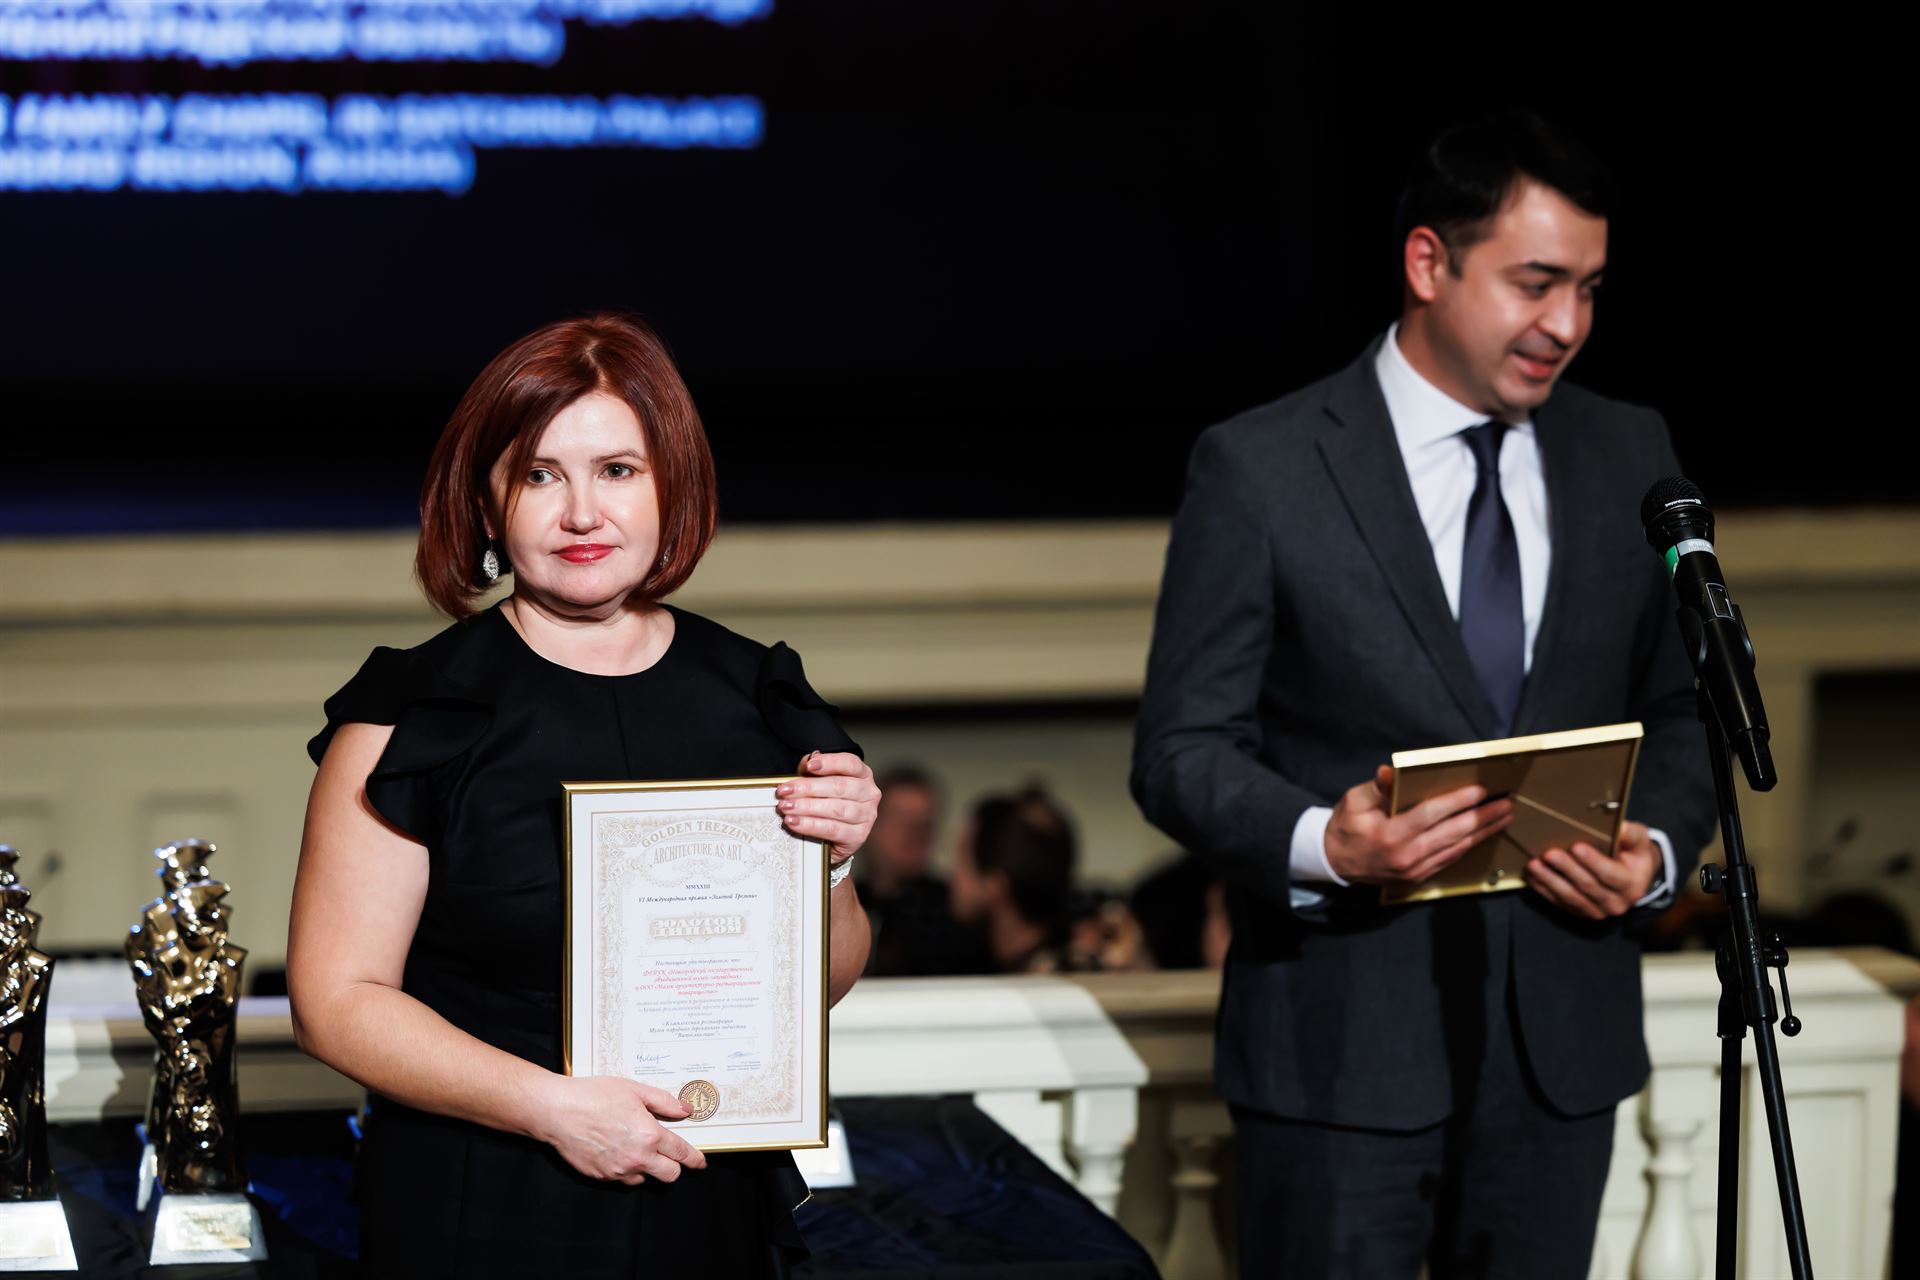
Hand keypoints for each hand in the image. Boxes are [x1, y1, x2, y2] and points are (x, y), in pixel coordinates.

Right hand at [534, 1074, 708, 1184]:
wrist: (557, 1111)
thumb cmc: (593, 1095)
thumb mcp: (634, 1090)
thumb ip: (664, 1102)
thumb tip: (686, 1110)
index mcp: (650, 1136)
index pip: (681, 1154)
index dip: (694, 1159)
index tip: (700, 1163)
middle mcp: (637, 1158)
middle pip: (669, 1175)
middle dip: (674, 1167)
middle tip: (669, 1155)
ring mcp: (618, 1171)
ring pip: (644, 1179)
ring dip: (647, 1168)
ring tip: (636, 1147)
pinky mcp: (601, 1177)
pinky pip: (622, 1178)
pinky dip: (625, 1169)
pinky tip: (617, 1151)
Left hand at [776, 752, 879, 865]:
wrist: (832, 837)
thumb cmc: (827, 803)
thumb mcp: (819, 782)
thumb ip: (813, 770)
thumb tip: (807, 763)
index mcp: (862, 775)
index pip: (850, 763)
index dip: (830, 763)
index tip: (809, 766)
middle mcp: (869, 794)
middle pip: (839, 787)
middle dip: (807, 788)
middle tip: (784, 791)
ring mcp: (866, 816)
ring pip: (835, 809)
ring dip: (806, 807)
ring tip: (786, 807)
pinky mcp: (858, 836)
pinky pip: (832, 829)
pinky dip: (810, 825)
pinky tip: (794, 822)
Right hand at [1324, 764, 1513, 887]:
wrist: (1335, 861)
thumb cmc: (1346, 826)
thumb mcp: (1354, 801)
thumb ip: (1377, 787)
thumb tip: (1390, 771)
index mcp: (1390, 834)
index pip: (1431, 814)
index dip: (1458, 801)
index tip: (1480, 790)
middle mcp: (1406, 855)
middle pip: (1453, 833)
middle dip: (1483, 817)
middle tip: (1506, 804)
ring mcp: (1414, 869)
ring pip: (1457, 848)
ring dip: (1483, 832)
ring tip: (1503, 818)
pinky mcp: (1418, 877)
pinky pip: (1450, 859)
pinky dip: (1469, 845)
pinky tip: (1482, 834)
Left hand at [1524, 820, 1658, 918]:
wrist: (1633, 878)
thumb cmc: (1633, 854)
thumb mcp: (1639, 841)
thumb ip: (1632, 834)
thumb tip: (1621, 827)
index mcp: (1632, 885)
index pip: (1611, 874)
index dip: (1593, 861)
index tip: (1576, 846)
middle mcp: (1616, 903)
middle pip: (1587, 886)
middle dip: (1566, 869)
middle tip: (1549, 853)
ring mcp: (1597, 911)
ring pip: (1570, 897)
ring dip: (1549, 880)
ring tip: (1534, 864)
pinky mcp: (1580, 912)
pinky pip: (1559, 902)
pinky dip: (1544, 889)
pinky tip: (1532, 876)